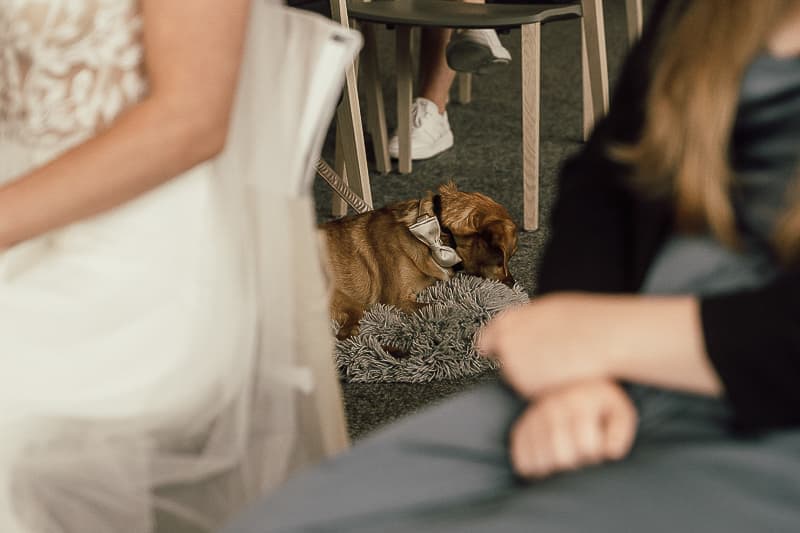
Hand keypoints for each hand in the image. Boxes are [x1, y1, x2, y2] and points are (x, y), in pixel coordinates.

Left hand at [478, 293, 621, 397]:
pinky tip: (565, 373)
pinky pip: (534, 390)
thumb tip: (511, 331)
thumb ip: (524, 322)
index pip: (487, 338)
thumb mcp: (548, 310)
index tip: (492, 350)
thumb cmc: (586, 321)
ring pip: (520, 376)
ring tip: (563, 361)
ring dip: (535, 374)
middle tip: (549, 355)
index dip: (492, 345)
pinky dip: (546, 386)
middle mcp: (507, 343)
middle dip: (520, 360)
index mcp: (510, 321)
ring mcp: (516, 367)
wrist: (606, 338)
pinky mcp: (529, 387)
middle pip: (505, 359)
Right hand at [509, 379, 636, 479]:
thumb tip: (609, 453)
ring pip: (541, 464)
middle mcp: (550, 408)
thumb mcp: (620, 413)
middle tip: (580, 454)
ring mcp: (531, 419)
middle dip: (576, 463)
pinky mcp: (519, 429)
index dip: (595, 455)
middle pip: (562, 459)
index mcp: (579, 403)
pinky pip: (522, 462)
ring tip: (564, 455)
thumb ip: (620, 433)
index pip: (586, 448)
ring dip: (555, 468)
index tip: (597, 447)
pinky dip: (534, 468)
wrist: (570, 385)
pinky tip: (547, 459)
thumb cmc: (600, 406)